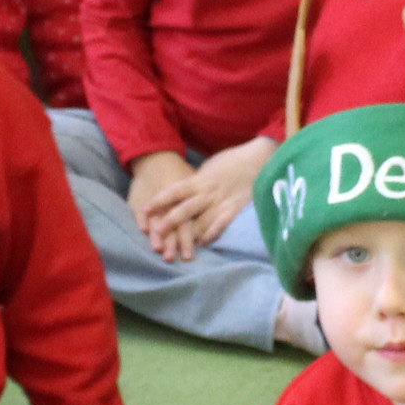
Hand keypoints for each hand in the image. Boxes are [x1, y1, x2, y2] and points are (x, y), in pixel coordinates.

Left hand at [136, 142, 269, 260]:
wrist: (259, 159)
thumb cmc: (233, 161)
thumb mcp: (210, 168)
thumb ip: (197, 181)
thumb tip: (184, 191)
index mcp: (199, 180)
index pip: (174, 191)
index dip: (159, 201)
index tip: (144, 209)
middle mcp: (208, 192)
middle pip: (184, 209)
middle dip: (169, 222)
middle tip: (156, 233)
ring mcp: (222, 201)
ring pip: (201, 220)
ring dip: (188, 234)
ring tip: (176, 245)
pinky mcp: (236, 209)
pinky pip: (222, 223)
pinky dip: (212, 233)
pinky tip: (203, 242)